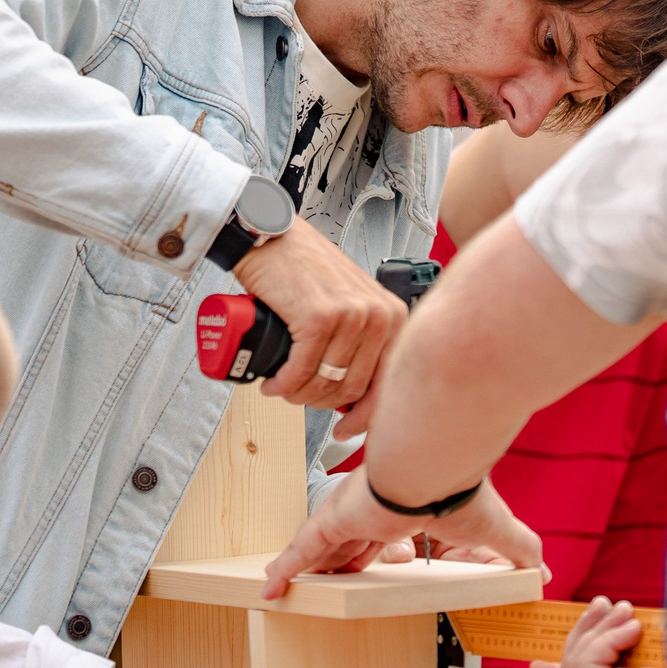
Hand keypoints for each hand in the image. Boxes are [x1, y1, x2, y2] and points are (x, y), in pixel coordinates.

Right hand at [232, 220, 405, 412]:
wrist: (273, 236)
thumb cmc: (306, 268)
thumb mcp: (352, 301)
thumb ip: (364, 339)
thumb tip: (356, 393)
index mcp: (393, 316)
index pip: (387, 384)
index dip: (364, 418)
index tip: (345, 431)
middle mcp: (378, 316)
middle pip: (353, 389)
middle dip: (322, 405)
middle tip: (301, 398)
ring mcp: (350, 316)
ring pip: (326, 383)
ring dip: (299, 395)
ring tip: (284, 388)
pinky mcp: (318, 318)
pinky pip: (301, 370)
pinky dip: (283, 384)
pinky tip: (273, 383)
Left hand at [261, 467, 543, 597]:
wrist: (437, 460)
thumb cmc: (461, 489)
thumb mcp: (495, 532)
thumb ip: (517, 551)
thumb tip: (544, 575)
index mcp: (405, 511)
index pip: (385, 537)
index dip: (376, 554)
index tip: (374, 564)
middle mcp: (372, 511)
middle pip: (348, 546)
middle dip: (337, 565)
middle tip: (326, 584)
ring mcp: (348, 514)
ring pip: (319, 549)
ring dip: (304, 569)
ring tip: (286, 589)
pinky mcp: (332, 520)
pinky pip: (301, 550)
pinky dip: (284, 570)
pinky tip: (270, 589)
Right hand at [531, 598, 666, 667]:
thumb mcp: (660, 659)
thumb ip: (638, 646)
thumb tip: (629, 618)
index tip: (538, 666)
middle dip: (585, 631)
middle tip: (601, 603)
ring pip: (580, 658)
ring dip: (602, 627)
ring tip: (626, 609)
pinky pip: (588, 658)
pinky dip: (610, 638)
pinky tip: (634, 630)